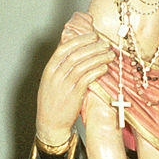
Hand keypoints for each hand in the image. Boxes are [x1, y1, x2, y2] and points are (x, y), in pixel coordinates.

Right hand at [36, 13, 113, 147]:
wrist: (50, 123)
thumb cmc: (53, 102)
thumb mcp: (51, 82)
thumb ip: (60, 67)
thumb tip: (74, 51)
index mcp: (49, 69)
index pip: (65, 48)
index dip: (80, 40)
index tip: (92, 35)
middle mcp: (56, 75)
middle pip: (76, 54)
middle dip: (93, 46)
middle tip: (105, 43)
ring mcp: (64, 84)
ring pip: (83, 65)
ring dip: (98, 57)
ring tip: (109, 54)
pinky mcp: (74, 94)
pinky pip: (87, 78)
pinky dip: (97, 71)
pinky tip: (105, 67)